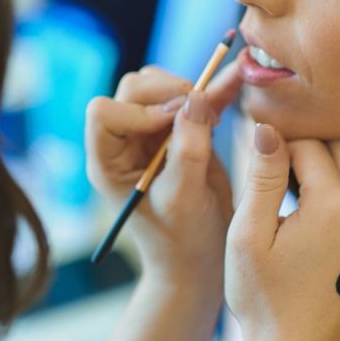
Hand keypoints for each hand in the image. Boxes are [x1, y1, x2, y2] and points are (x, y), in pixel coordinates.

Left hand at [86, 61, 243, 294]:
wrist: (199, 261)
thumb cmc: (182, 241)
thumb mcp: (184, 199)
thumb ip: (188, 151)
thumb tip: (195, 98)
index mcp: (108, 162)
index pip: (105, 113)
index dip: (139, 110)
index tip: (174, 123)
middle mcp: (124, 143)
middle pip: (133, 91)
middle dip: (168, 92)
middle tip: (203, 110)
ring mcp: (151, 135)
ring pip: (159, 88)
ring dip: (190, 91)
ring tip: (217, 112)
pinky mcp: (179, 133)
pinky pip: (191, 100)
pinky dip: (212, 90)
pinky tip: (234, 80)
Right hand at [225, 124, 339, 340]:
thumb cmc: (261, 296)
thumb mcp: (247, 234)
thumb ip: (262, 177)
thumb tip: (267, 128)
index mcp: (333, 208)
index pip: (310, 144)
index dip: (278, 144)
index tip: (256, 156)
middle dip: (311, 146)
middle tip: (275, 164)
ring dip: (330, 167)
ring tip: (291, 185)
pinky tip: (312, 213)